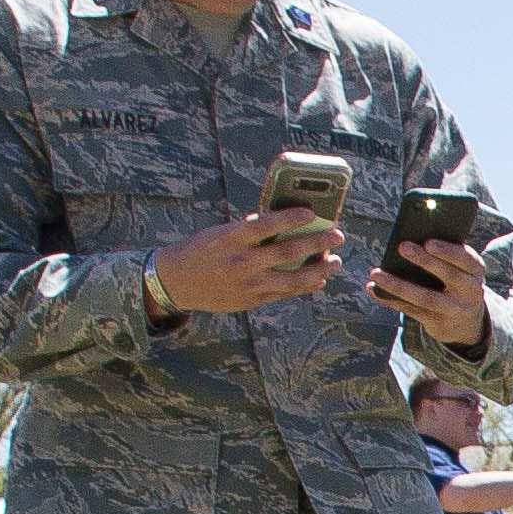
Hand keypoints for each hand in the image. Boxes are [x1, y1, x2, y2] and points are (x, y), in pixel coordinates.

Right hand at [153, 206, 342, 312]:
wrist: (175, 282)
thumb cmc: (200, 250)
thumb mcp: (219, 233)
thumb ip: (248, 229)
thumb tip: (280, 220)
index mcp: (232, 238)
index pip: (267, 224)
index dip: (291, 218)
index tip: (312, 213)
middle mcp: (242, 261)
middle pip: (288, 251)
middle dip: (317, 243)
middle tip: (337, 236)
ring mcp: (249, 284)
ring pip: (293, 278)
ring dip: (319, 270)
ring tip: (335, 262)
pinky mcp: (252, 300)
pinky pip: (285, 293)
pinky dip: (304, 286)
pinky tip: (318, 280)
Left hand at [368, 235, 490, 351]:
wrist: (466, 321)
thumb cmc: (455, 282)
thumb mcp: (460, 269)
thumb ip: (444, 255)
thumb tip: (408, 241)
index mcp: (476, 271)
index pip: (467, 260)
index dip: (448, 252)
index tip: (428, 242)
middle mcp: (470, 291)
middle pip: (449, 276)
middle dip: (425, 261)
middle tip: (402, 247)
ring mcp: (454, 309)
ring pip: (426, 298)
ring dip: (399, 285)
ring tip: (377, 273)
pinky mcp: (438, 323)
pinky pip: (411, 310)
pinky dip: (391, 299)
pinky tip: (374, 289)